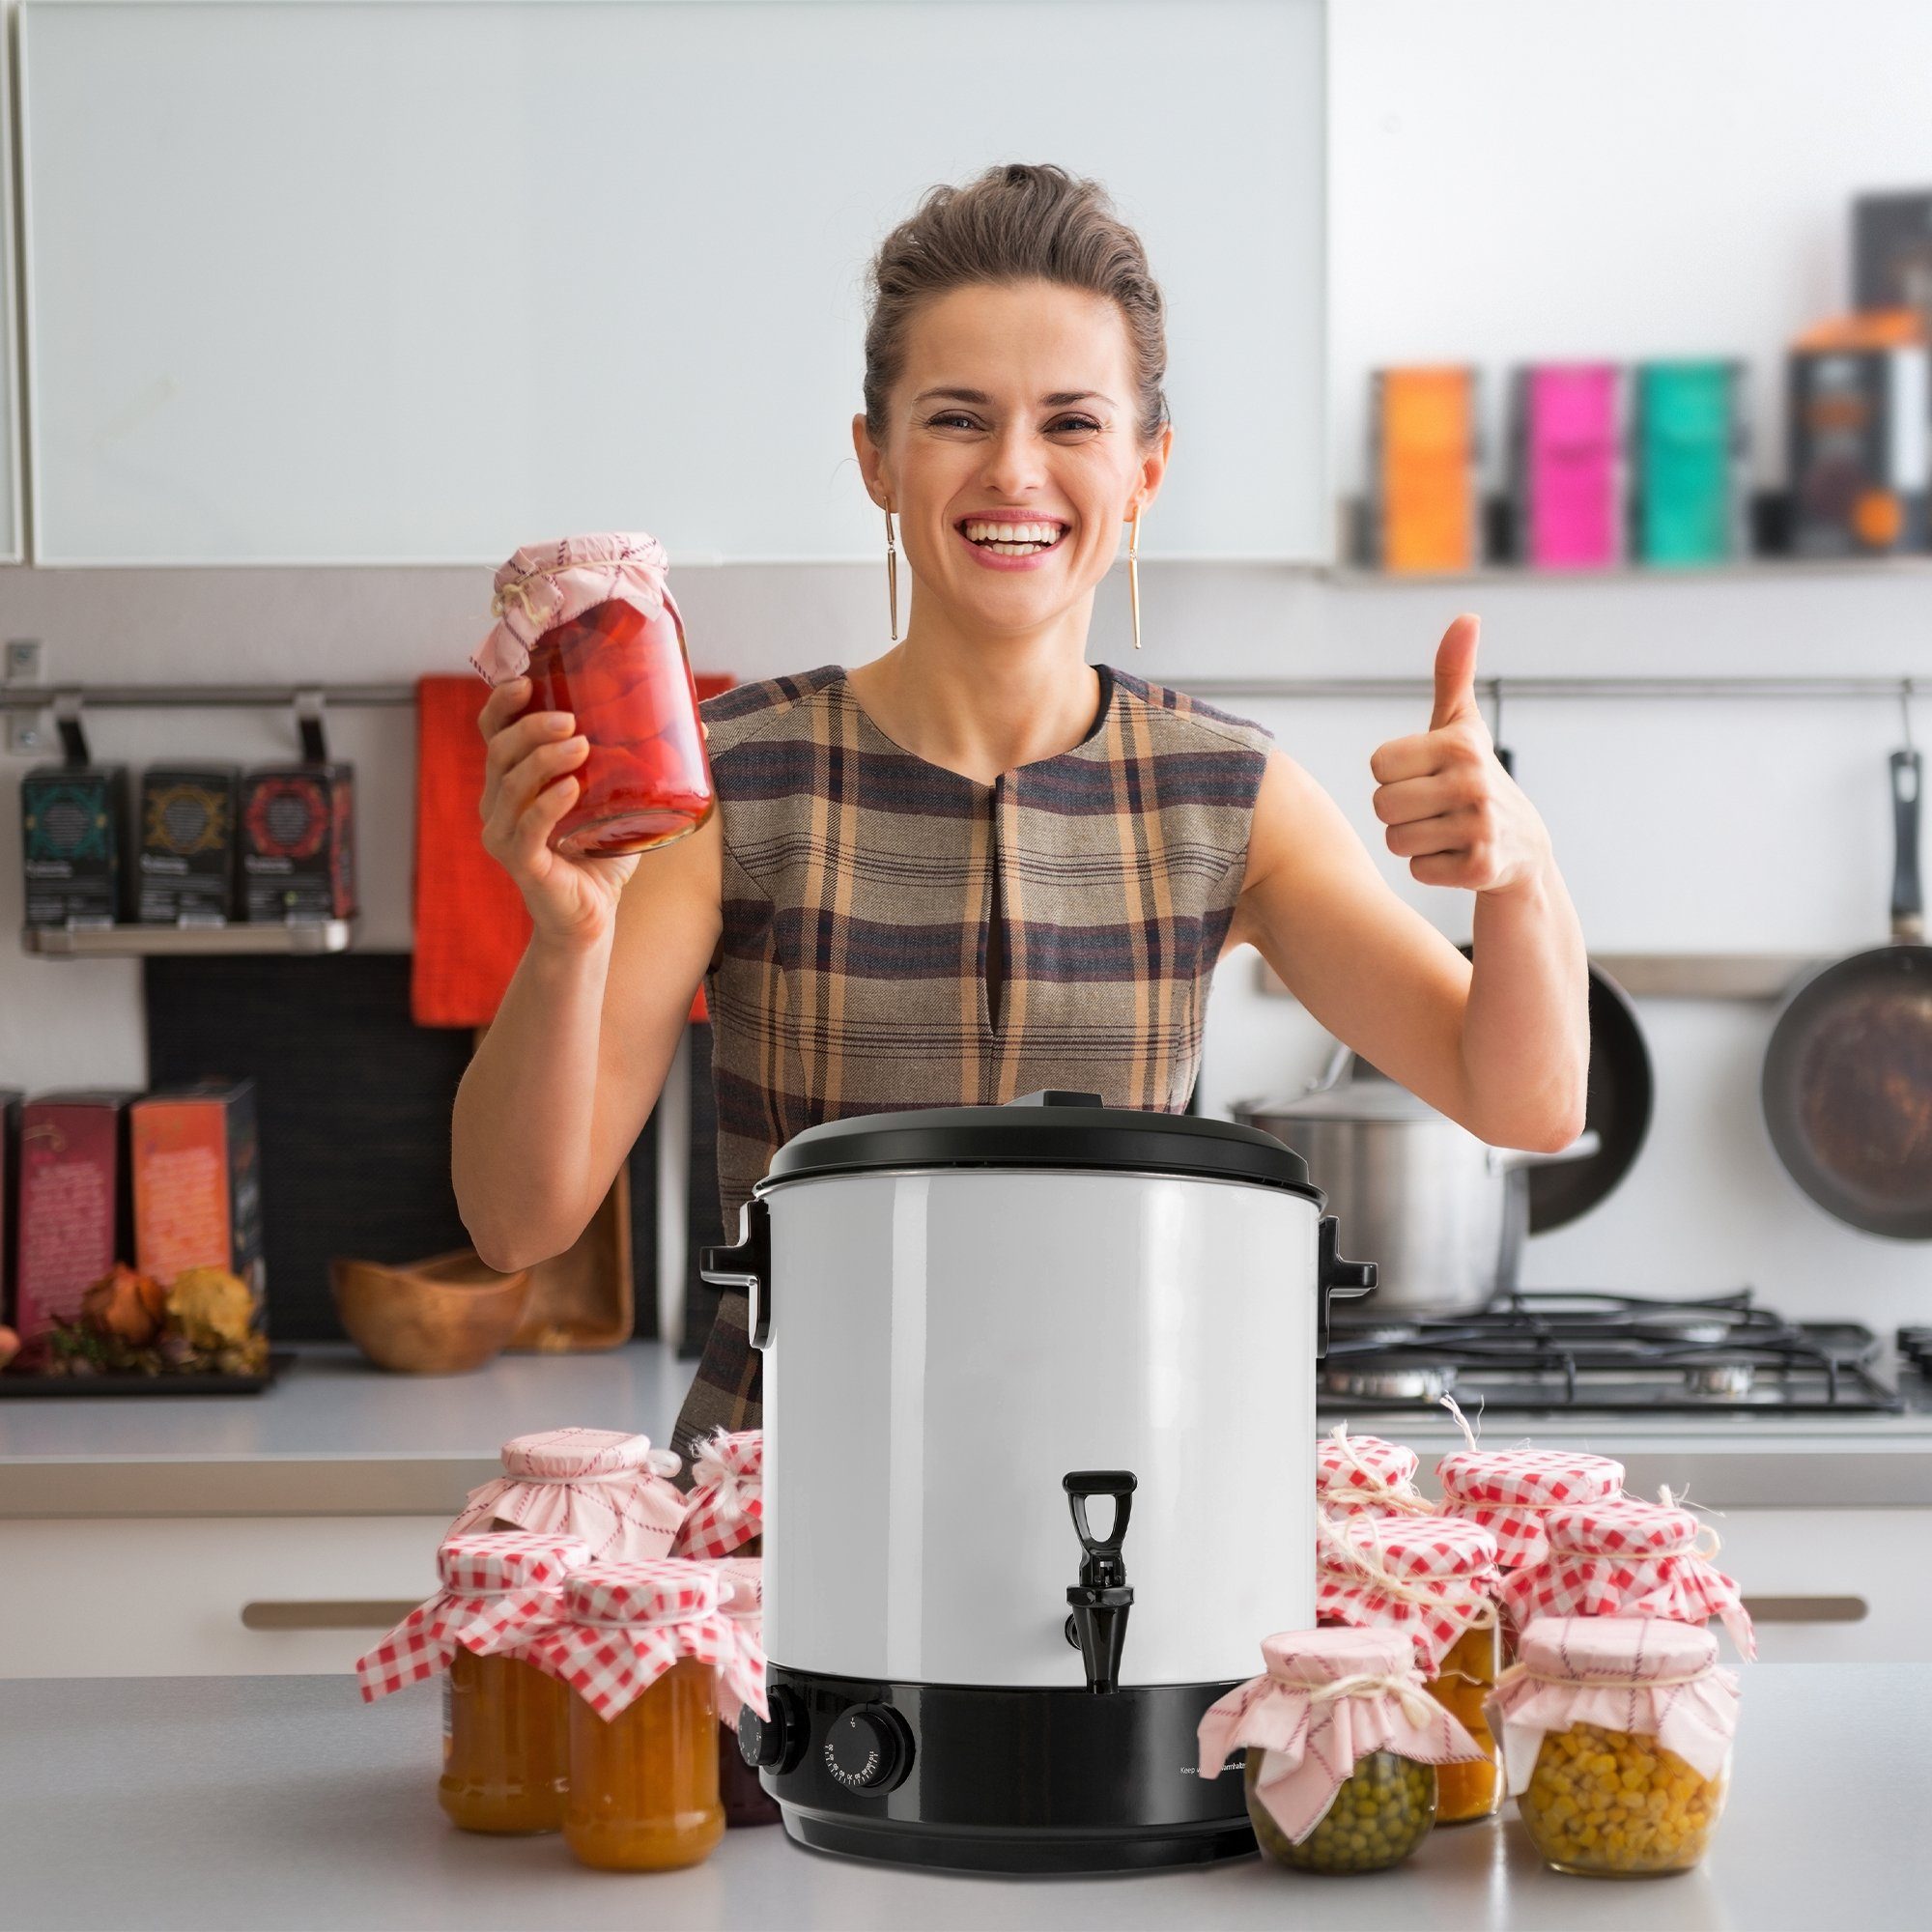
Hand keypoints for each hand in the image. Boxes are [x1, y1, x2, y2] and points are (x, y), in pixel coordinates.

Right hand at [477, 677, 639, 944]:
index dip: (502, 702)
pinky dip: (547, 805)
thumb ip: (648, 763)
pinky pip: (526, 828)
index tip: (527, 680)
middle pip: (499, 751)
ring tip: (581, 746)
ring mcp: (503, 834)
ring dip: (543, 759)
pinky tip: (570, 788)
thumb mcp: (624, 801)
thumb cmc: (602, 856)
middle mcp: (497, 803)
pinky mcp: (520, 863)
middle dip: (531, 728)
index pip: (493, 731)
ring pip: (510, 784)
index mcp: (513, 780)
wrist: (592, 918)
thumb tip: (700, 722)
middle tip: (572, 720)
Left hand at [1369, 615, 1549, 896]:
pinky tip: (1456, 855)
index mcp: (1460, 744)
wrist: (1522, 847)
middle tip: (1433, 808)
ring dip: (1413, 840)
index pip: (1378, 765)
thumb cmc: (1472, 775)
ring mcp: (1479, 826)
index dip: (1393, 774)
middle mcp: (1473, 782)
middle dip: (1399, 811)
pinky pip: (1416, 870)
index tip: (1423, 774)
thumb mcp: (1461, 725)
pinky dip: (1430, 867)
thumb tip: (1466, 616)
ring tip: (1444, 830)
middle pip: (1381, 805)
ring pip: (1395, 840)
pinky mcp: (1479, 868)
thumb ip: (1453, 673)